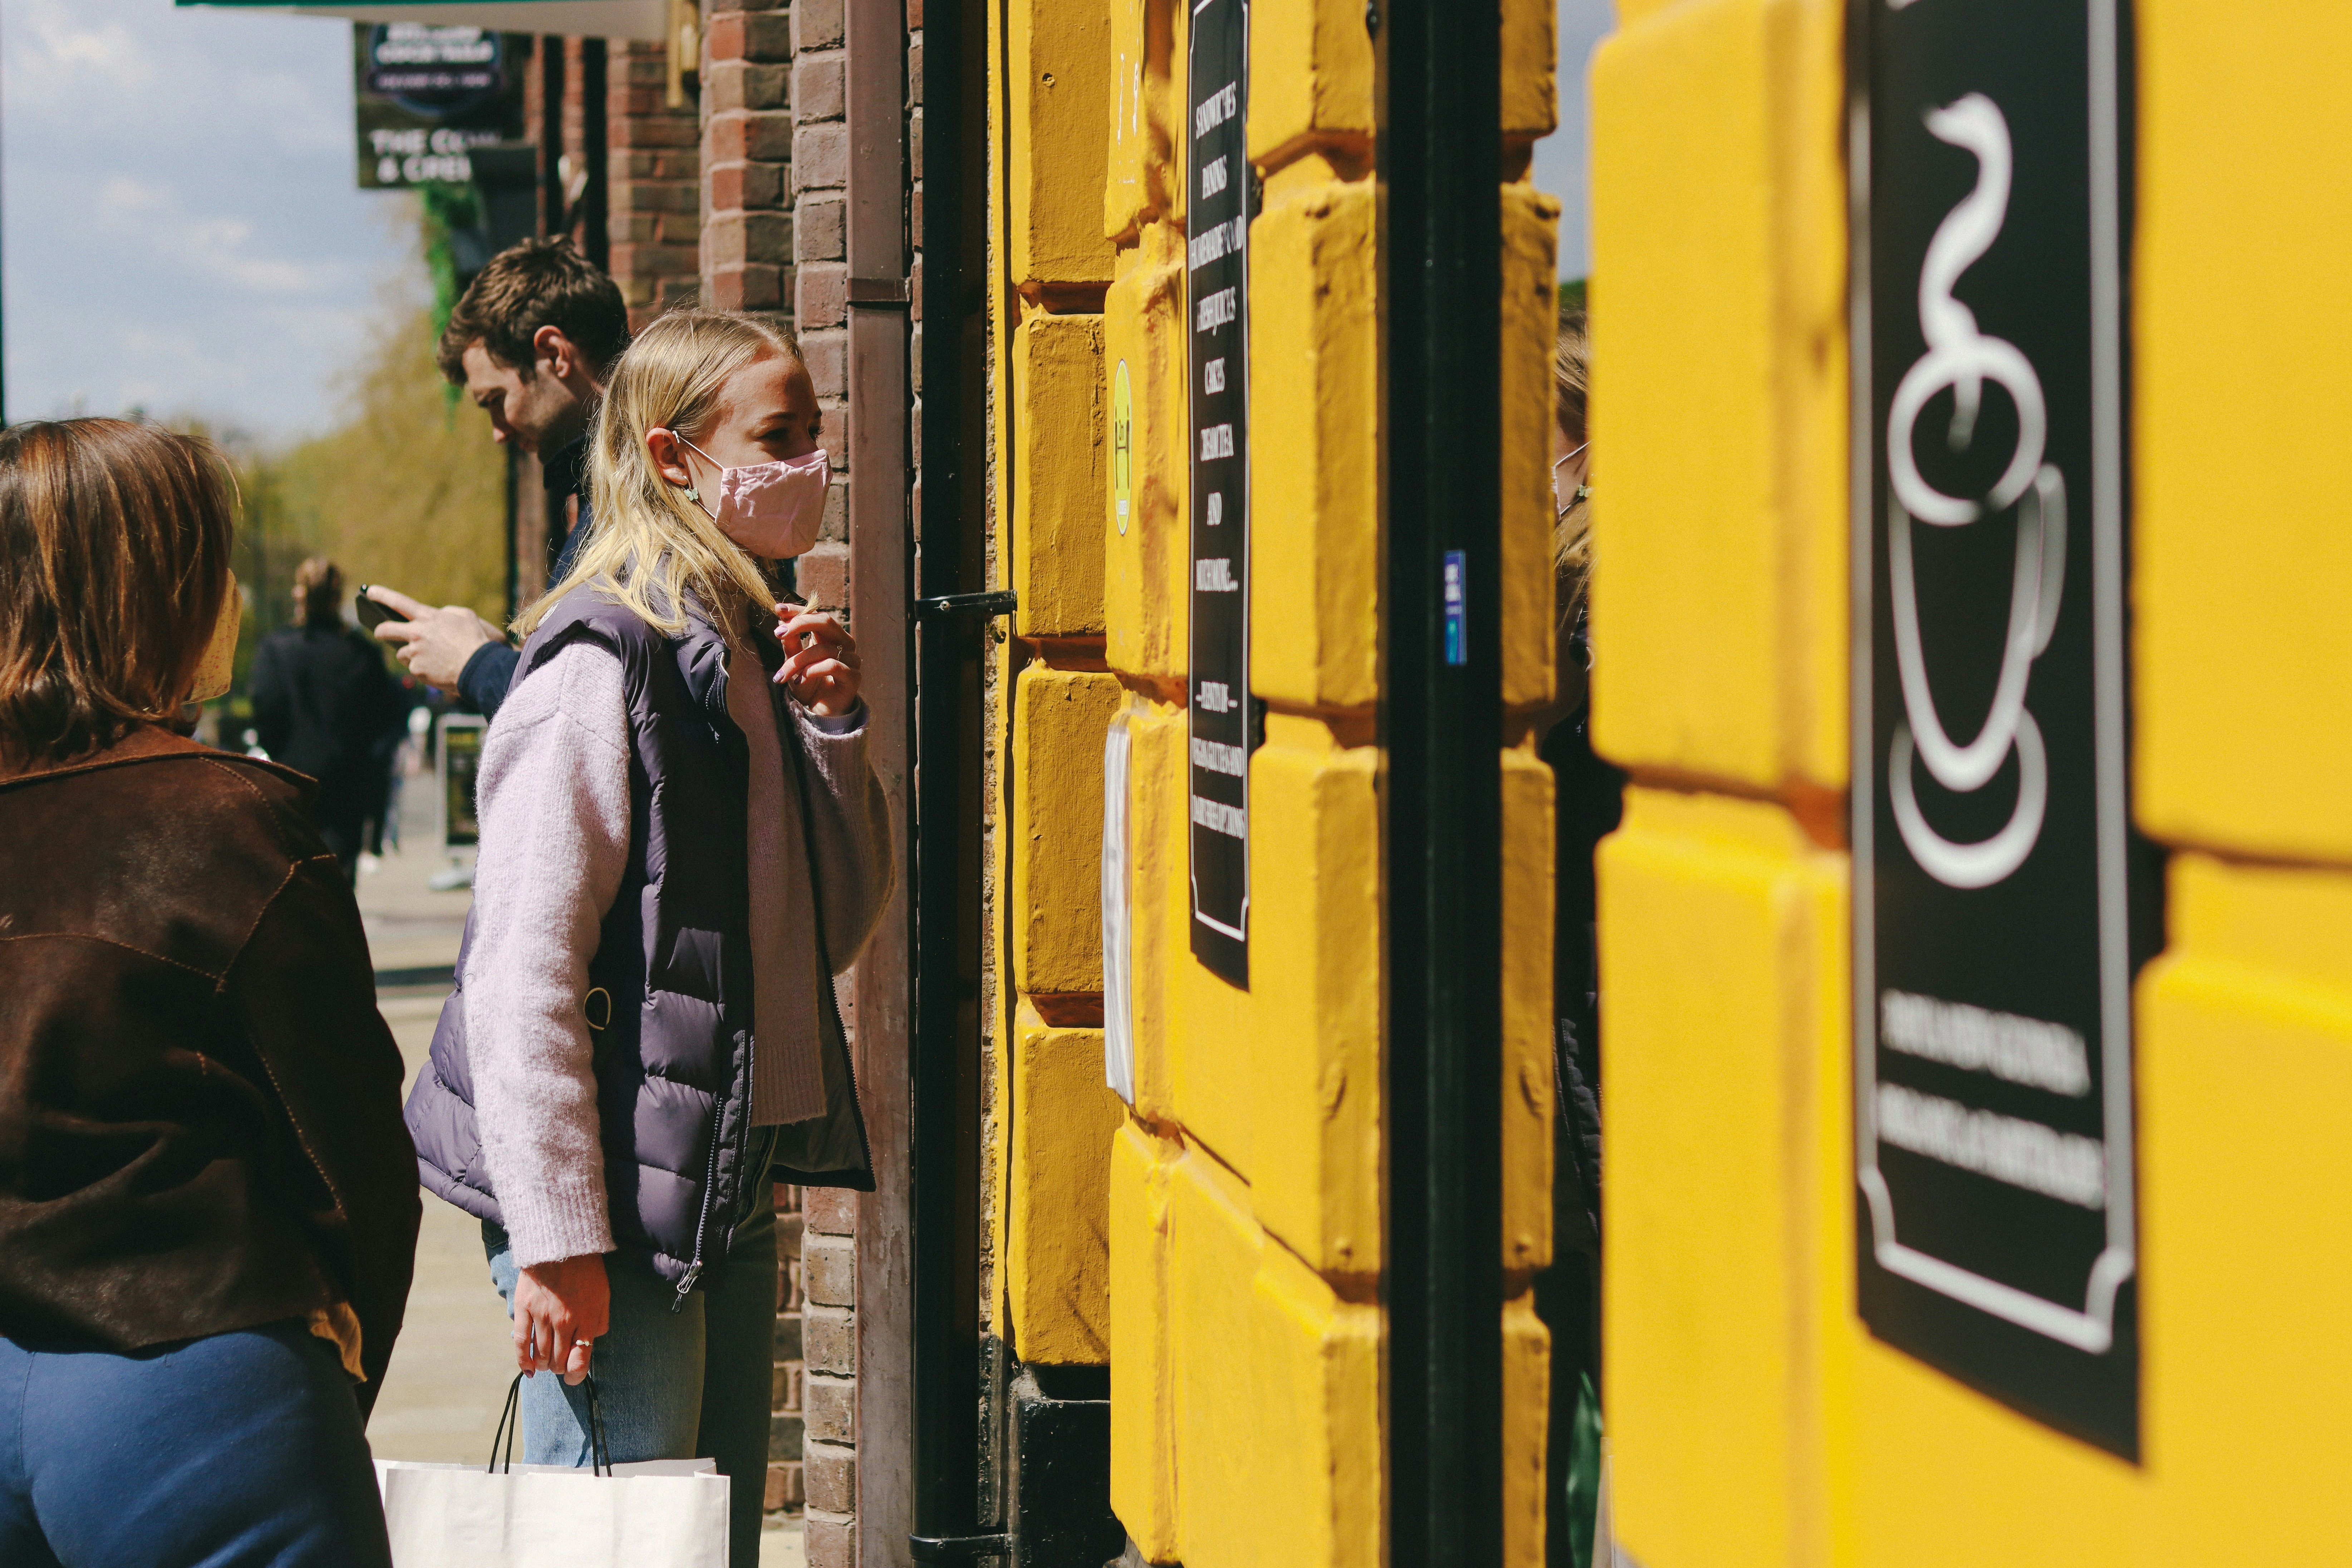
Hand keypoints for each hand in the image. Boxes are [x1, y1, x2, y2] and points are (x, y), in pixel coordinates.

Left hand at [367, 585, 505, 693]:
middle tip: (380, 633)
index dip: (382, 595)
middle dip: (380, 631)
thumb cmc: (475, 640)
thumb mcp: (466, 616)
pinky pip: (414, 669)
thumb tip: (438, 614)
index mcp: (427, 617)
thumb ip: (447, 612)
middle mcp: (416, 633)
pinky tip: (437, 670)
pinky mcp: (416, 670)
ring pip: (402, 653)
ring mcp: (414, 652)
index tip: (370, 592)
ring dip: (411, 655)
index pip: (398, 602)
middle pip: (386, 630)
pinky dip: (423, 670)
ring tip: (431, 659)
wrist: (479, 668)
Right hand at [512, 1252, 609, 1384]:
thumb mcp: (604, 1295)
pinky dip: (522, 1359)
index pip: (580, 1360)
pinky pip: (520, 1341)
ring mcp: (542, 1316)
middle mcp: (564, 1322)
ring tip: (545, 1364)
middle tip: (559, 1364)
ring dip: (543, 1364)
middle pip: (557, 1361)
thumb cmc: (586, 1270)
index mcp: (586, 1319)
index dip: (576, 1375)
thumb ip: (600, 1321)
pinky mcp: (524, 1308)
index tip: (573, 1376)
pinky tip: (527, 1368)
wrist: (562, 1243)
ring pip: (539, 1354)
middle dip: (559, 1367)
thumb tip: (593, 1341)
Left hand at [772, 605, 861, 716]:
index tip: (778, 609)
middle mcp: (844, 643)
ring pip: (823, 648)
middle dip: (800, 624)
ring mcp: (851, 659)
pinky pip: (832, 666)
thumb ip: (790, 642)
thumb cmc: (807, 684)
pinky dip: (812, 671)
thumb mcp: (793, 662)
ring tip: (782, 675)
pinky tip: (800, 680)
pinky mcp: (854, 676)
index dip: (798, 609)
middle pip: (826, 621)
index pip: (816, 614)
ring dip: (797, 661)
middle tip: (778, 633)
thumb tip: (780, 620)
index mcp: (830, 636)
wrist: (818, 712)